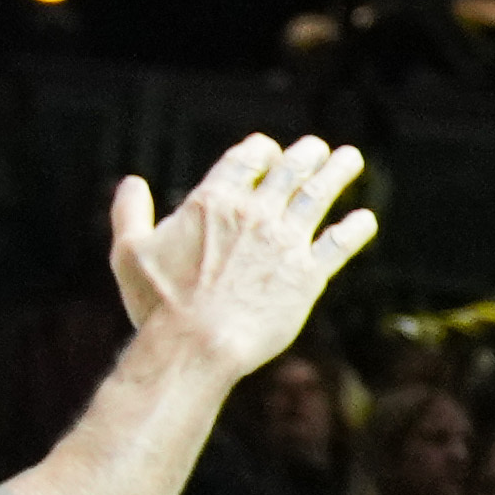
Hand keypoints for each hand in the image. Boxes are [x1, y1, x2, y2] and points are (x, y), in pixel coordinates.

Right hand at [111, 135, 379, 375]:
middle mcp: (254, 214)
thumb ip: (129, 212)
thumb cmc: (159, 304)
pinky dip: (354, 229)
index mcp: (213, 201)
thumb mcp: (128, 252)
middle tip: (318, 148)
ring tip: (351, 158)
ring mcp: (284, 243)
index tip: (270, 151)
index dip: (260, 150)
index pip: (246, 160)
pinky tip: (366, 219)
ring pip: (318, 196)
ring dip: (337, 173)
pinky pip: (338, 245)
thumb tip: (131, 182)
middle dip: (305, 154)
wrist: (197, 346)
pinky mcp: (307, 276)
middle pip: (289, 171)